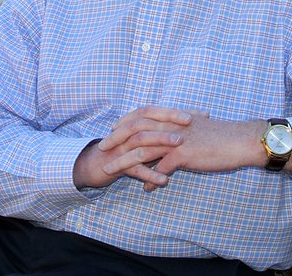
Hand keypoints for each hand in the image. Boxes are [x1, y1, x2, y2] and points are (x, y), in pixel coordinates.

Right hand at [72, 107, 191, 189]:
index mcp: (133, 123)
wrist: (95, 166)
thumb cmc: (125, 151)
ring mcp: (122, 148)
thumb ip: (162, 130)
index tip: (196, 114)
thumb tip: (193, 121)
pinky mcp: (119, 166)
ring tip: (179, 146)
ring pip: (141, 141)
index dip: (173, 111)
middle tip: (189, 122)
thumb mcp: (143, 138)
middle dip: (169, 120)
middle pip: (147, 120)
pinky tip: (164, 181)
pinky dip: (150, 174)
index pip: (153, 110)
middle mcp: (127, 133)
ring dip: (160, 142)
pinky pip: (135, 170)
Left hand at [96, 107, 279, 190]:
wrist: (241, 140)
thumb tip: (169, 144)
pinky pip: (161, 169)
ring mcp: (176, 139)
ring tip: (111, 172)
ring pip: (142, 150)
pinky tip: (146, 188)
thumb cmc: (221, 136)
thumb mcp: (196, 129)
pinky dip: (151, 179)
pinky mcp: (184, 154)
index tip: (112, 131)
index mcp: (173, 117)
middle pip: (134, 131)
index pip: (141, 115)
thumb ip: (179, 134)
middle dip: (116, 141)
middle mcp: (171, 125)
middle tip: (102, 150)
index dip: (124, 123)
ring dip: (124, 162)